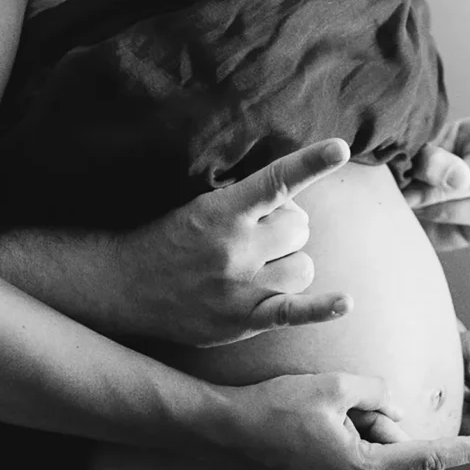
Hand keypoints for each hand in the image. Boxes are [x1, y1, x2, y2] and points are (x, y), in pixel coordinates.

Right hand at [120, 138, 353, 345]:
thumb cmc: (168, 236)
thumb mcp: (200, 205)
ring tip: (259, 266)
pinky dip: (321, 308)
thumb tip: (293, 195)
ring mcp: (240, 288)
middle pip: (299, 228)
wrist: (124, 285)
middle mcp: (235, 249)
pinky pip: (293, 312)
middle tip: (256, 234)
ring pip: (303, 266)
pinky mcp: (241, 321)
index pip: (275, 181)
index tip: (340, 148)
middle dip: (285, 227)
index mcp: (222, 211)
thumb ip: (244, 200)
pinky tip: (345, 302)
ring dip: (290, 262)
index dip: (310, 162)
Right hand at [231, 371, 469, 469]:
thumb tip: (400, 412)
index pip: (427, 457)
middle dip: (377, 421)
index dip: (467, 450)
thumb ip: (378, 394)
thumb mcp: (336, 384)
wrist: (234, 426)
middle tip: (335, 403)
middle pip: (395, 454)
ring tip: (332, 422)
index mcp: (361, 467)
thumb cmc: (281, 402)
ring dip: (368, 440)